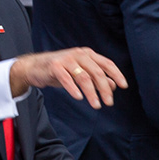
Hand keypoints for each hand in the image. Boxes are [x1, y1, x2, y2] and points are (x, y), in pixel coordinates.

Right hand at [10, 46, 126, 103]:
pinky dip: (73, 89)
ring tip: (96, 105)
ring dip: (91, 93)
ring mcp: (66, 59)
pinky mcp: (55, 66)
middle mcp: (79, 54)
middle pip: (97, 72)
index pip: (106, 63)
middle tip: (109, 103)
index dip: (116, 74)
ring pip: (84, 77)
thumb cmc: (60, 71)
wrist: (35, 67)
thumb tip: (113, 85)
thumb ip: (96, 77)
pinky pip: (66, 79)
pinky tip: (79, 98)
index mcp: (87, 54)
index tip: (124, 86)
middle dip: (104, 89)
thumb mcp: (80, 74)